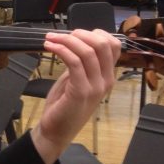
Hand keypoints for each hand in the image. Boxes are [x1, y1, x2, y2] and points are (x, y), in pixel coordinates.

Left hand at [31, 29, 120, 163]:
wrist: (56, 130)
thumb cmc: (64, 104)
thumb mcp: (76, 79)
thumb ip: (81, 63)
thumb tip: (76, 41)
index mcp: (107, 76)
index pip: (113, 45)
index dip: (95, 33)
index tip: (75, 33)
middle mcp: (106, 80)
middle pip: (103, 44)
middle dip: (80, 33)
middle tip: (60, 34)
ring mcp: (96, 87)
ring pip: (88, 51)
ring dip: (66, 40)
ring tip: (50, 39)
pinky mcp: (81, 91)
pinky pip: (74, 62)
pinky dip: (61, 50)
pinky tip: (50, 47)